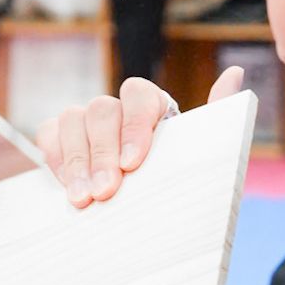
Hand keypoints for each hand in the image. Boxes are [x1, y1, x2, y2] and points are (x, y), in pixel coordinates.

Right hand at [37, 65, 244, 208]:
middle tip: (106, 191)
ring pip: (71, 119)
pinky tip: (67, 188)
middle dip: (102, 153)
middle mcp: (115, 107)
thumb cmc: (171, 178)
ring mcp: (83, 120)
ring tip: (83, 199)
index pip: (137, 94)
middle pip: (101, 110)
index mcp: (149, 104)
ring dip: (77, 161)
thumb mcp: (198, 151)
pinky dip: (56, 160)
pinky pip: (48, 135)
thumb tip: (235, 72)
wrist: (141, 211)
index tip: (132, 164)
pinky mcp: (58, 137)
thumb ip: (216, 113)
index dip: (132, 126)